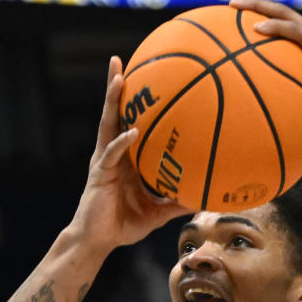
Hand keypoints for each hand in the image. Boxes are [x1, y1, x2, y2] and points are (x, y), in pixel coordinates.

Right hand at [69, 57, 188, 251]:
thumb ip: (176, 203)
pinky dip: (122, 142)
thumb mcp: (156, 213)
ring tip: (119, 76)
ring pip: (107, 124)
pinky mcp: (99, 174)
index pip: (127, 122)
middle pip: (114, 114)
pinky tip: (133, 131)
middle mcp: (112, 153)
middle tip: (119, 60)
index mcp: (125, 158)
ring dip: (112, 99)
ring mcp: (104, 161)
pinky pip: (112, 153)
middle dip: (115, 87)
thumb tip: (202, 198)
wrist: (98, 241)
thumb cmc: (123, 225)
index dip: (132, 102)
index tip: (143, 78)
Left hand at [230, 0, 301, 125]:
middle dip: (254, 5)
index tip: (239, 20)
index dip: (263, 18)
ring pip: (283, 13)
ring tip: (234, 7)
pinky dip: (274, 27)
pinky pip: (292, 30)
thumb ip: (293, 102)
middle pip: (279, 12)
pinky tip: (255, 29)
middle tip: (231, 5)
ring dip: (257, 7)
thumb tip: (274, 120)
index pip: (284, 25)